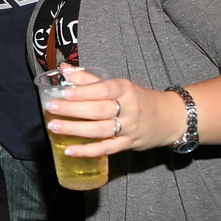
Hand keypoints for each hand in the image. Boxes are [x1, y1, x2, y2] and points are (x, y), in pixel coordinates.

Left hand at [43, 68, 179, 155]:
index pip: (104, 89)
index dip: (84, 90)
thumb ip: (91, 79)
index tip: (64, 91)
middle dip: (73, 109)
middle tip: (51, 107)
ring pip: (100, 130)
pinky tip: (70, 150)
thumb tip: (64, 69)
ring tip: (54, 126)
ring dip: (75, 129)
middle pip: (98, 109)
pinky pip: (106, 148)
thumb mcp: (120, 85)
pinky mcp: (127, 144)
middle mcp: (129, 109)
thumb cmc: (139, 99)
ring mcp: (129, 128)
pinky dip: (87, 151)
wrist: (169, 118)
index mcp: (126, 89)